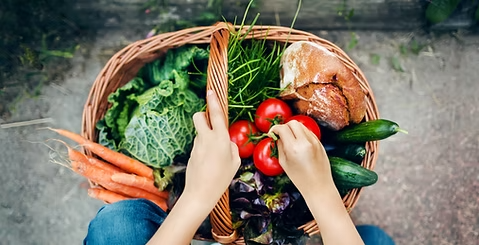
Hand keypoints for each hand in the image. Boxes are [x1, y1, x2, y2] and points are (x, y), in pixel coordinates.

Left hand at [183, 90, 240, 206]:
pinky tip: (208, 165)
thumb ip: (232, 147)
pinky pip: (199, 145)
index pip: (216, 114)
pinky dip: (204, 150)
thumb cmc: (221, 178)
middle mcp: (206, 138)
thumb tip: (227, 142)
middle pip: (199, 117)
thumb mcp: (234, 162)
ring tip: (214, 157)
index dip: (213, 101)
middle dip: (203, 116)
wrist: (200, 192)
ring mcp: (197, 145)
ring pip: (200, 133)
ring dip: (206, 137)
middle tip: (210, 124)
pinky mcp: (191, 153)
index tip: (210, 91)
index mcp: (220, 138)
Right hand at [270, 120, 333, 194]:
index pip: (282, 128)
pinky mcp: (320, 143)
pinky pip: (309, 132)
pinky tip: (299, 143)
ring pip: (301, 126)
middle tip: (281, 134)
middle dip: (285, 126)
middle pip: (293, 123)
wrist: (319, 186)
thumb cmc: (300, 178)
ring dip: (294, 129)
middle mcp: (305, 142)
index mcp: (293, 148)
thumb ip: (279, 147)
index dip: (274, 129)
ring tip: (290, 139)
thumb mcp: (284, 163)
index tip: (272, 133)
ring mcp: (314, 141)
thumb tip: (277, 137)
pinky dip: (302, 134)